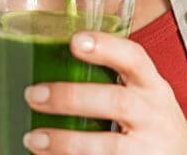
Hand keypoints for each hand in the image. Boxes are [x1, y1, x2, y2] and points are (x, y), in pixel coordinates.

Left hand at [20, 31, 186, 154]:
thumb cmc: (153, 119)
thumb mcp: (145, 91)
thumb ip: (114, 77)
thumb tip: (52, 59)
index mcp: (152, 86)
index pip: (135, 59)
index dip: (106, 47)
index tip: (75, 41)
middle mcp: (152, 114)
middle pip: (116, 102)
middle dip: (72, 98)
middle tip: (34, 95)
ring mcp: (146, 146)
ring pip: (108, 146)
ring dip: (66, 142)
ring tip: (33, 138)